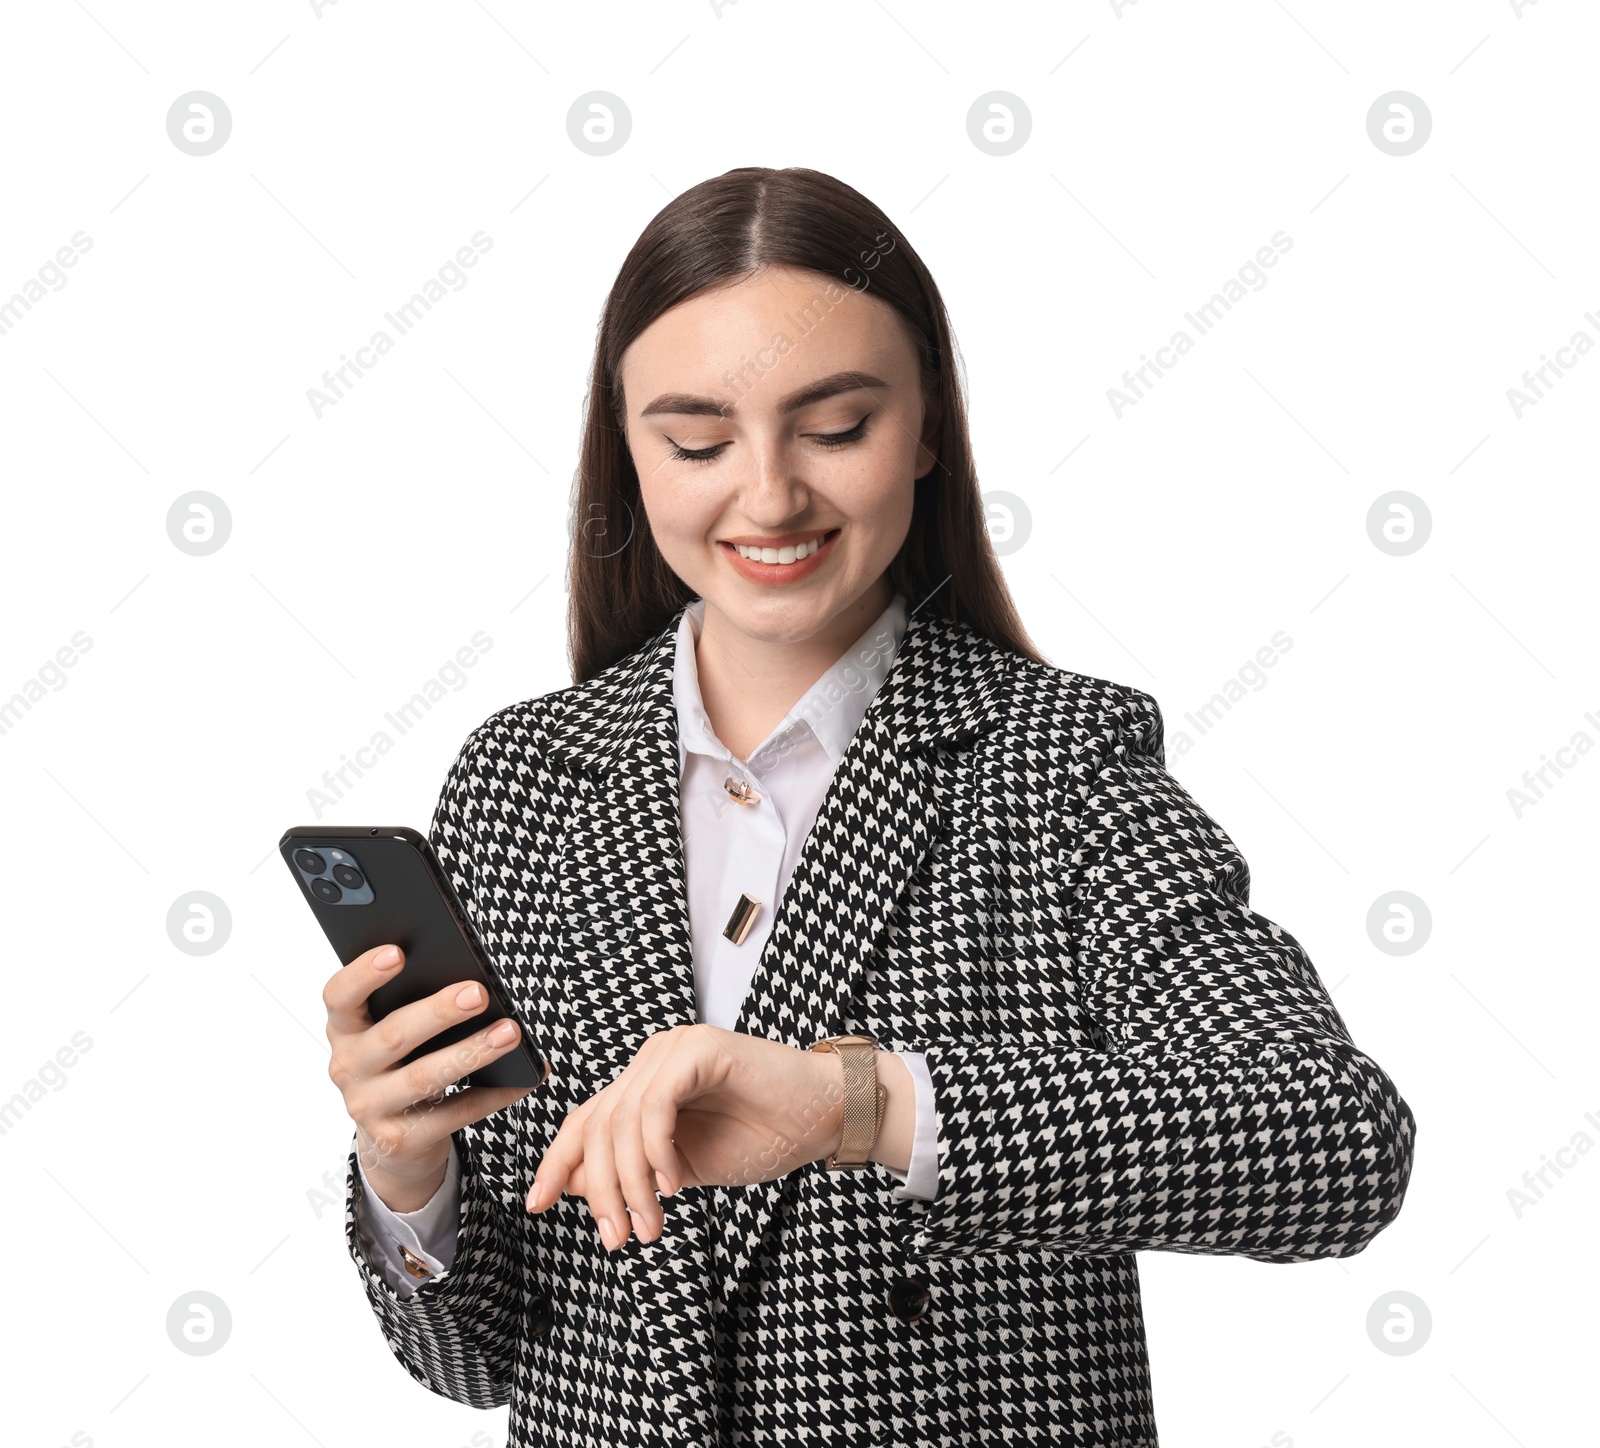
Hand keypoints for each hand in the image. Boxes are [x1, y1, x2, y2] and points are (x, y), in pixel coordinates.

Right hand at [323, 942, 532, 1211]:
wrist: (393, 1137)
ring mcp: (370, 1107)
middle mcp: (349, 1067)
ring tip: (510, 1033)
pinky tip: (522, 1080)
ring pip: (424, 1077)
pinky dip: (493, 1095)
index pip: (340, 995)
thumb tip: (470, 981)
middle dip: (438, 1012)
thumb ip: (412, 1003)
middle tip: (479, 993)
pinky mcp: (400, 1139)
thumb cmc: (402, 1062)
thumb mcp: (393, 1030)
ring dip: (472, 1052)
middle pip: (393, 1035)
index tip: (398, 952)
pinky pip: (454, 1113)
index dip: (364, 973)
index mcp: (345, 1028)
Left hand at [525, 1023, 842, 1251]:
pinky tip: (675, 1185)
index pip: (585, 1120)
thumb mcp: (682, 1170)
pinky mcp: (698, 1049)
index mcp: (644, 1084)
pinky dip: (657, 1152)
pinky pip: (655, 1105)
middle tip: (616, 1238)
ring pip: (622, 1121)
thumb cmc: (763, 1136)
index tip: (536, 1204)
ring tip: (652, 1224)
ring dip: (631, 1183)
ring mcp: (673, 1049)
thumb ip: (631, 1174)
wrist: (824, 1118)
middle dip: (599, 1190)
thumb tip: (573, 1187)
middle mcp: (651, 1059)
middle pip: (596, 1125)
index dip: (557, 1162)